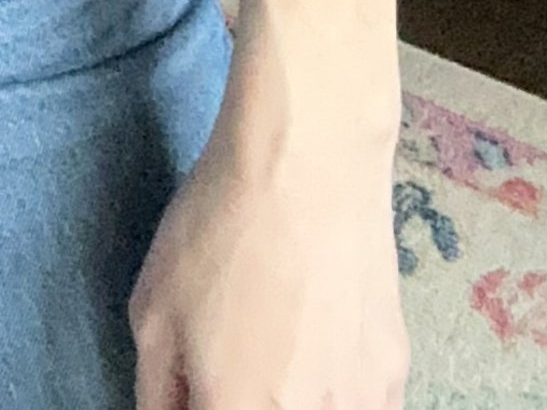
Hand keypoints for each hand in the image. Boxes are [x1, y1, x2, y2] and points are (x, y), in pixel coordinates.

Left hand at [128, 75, 406, 409]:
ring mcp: (358, 406)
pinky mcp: (393, 377)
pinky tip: (318, 347)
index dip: (200, 403)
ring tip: (277, 345)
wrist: (311, 161)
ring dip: (289, 398)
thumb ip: (158, 396)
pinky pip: (355, 406)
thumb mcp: (152, 310)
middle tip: (234, 359)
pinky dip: (332, 392)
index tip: (199, 386)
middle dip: (241, 397)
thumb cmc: (220, 228)